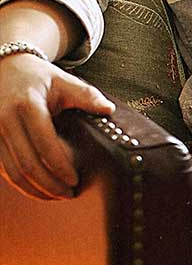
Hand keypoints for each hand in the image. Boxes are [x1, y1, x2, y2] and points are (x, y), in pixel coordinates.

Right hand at [0, 53, 113, 200]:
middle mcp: (5, 120)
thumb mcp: (63, 80)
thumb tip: (108, 110)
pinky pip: (4, 169)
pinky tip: (38, 189)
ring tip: (55, 196)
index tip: (74, 180)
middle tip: (68, 194)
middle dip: (49, 184)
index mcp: (27, 105)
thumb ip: (86, 95)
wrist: (6, 68)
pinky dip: (21, 184)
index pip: (45, 145)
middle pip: (28, 164)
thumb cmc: (38, 77)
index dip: (60, 167)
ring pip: (13, 172)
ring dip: (34, 189)